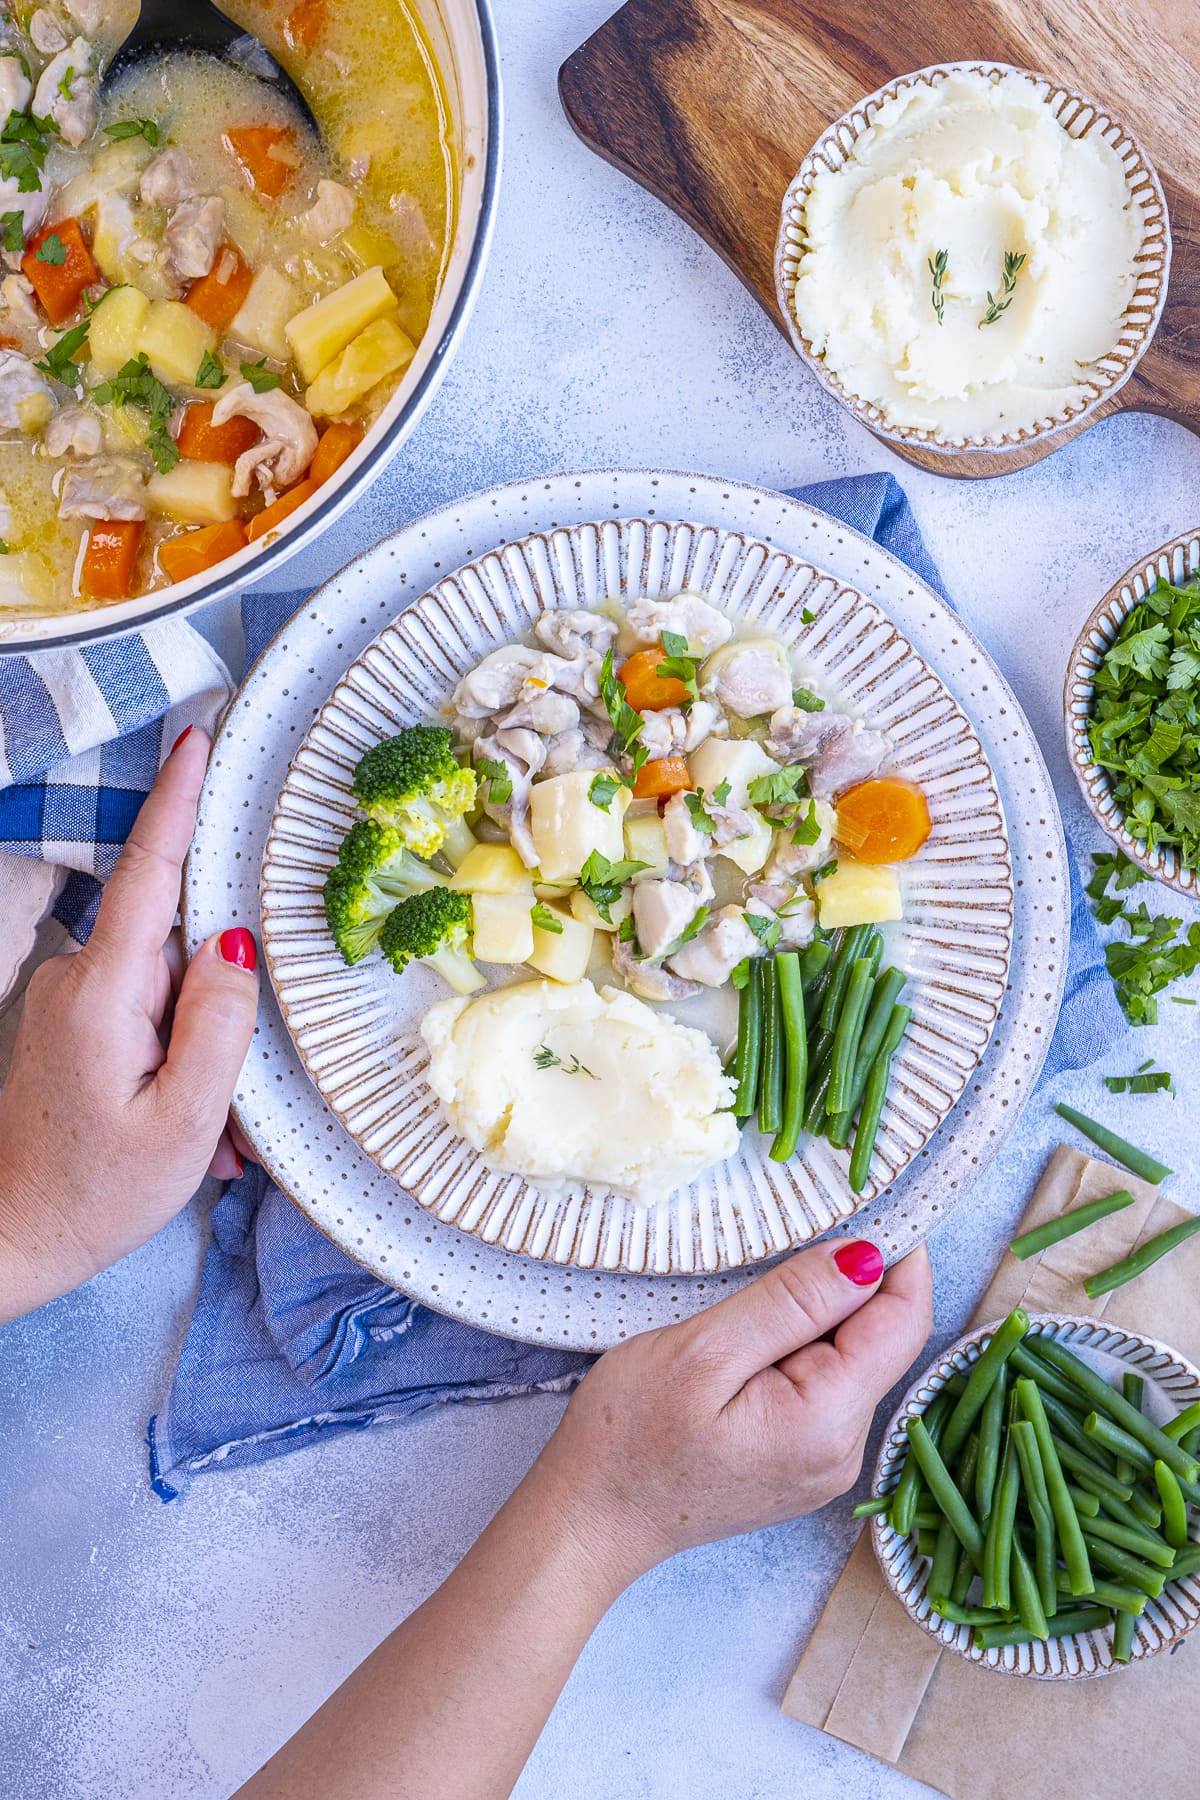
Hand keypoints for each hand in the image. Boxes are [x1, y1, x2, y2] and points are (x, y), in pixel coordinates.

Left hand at [0, 729, 259, 1321]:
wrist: (10, 1241)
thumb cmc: (97, 1193)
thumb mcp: (184, 1121)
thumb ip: (220, 1022)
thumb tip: (237, 942)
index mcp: (105, 992)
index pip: (151, 873)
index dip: (178, 800)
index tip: (198, 736)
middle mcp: (77, 979)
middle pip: (177, 938)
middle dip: (222, 999)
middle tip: (231, 1097)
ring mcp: (68, 1000)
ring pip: (167, 982)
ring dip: (202, 1044)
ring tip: (208, 1136)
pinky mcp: (71, 1024)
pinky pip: (147, 1012)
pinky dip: (180, 1058)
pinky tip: (181, 1126)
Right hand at [532, 1238, 931, 1581]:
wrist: (590, 1519)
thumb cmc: (629, 1436)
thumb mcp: (703, 1351)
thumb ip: (791, 1303)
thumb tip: (867, 1257)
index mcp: (827, 1421)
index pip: (903, 1323)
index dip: (899, 1256)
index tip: (873, 1200)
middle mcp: (844, 1449)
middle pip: (881, 1340)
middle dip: (853, 1281)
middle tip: (796, 1232)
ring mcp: (825, 1461)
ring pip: (854, 1360)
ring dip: (823, 1313)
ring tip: (760, 1287)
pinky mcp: (802, 1461)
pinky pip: (827, 1386)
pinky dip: (805, 1347)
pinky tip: (755, 1334)